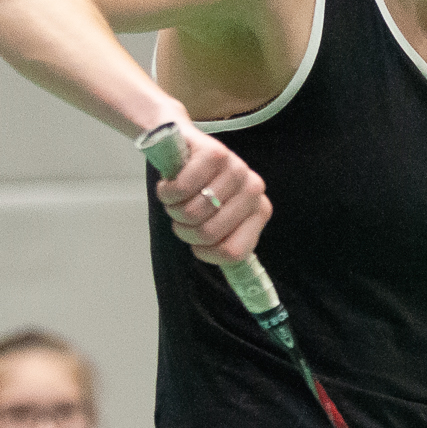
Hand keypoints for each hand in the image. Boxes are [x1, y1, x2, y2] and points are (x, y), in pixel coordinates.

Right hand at [149, 121, 270, 264]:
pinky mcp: (214, 152)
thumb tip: (240, 284)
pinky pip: (182, 188)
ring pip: (193, 213)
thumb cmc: (197, 187)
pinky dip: (167, 191)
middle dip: (185, 229)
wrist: (179, 143)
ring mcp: (236, 168)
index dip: (206, 253)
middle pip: (209, 235)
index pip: (234, 253)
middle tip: (182, 214)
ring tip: (177, 197)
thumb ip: (225, 243)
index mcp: (258, 211)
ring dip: (174, 209)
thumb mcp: (215, 218)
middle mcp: (253, 189)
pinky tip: (170, 182)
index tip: (197, 243)